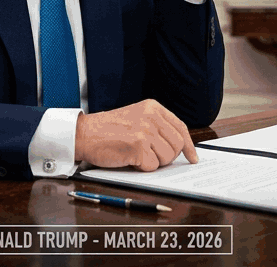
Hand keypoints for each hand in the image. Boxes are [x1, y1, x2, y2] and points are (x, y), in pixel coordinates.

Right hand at [74, 99, 198, 170]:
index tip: (193, 158)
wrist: (83, 134)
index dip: (188, 145)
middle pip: (177, 145)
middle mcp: (152, 117)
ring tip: (137, 155)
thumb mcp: (136, 117)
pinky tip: (130, 159)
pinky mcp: (138, 146)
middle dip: (168, 157)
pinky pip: (152, 166)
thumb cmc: (108, 130)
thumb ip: (157, 126)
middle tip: (152, 158)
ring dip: (154, 162)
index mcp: (153, 108)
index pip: (180, 128)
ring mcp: (145, 130)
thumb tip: (179, 147)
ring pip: (167, 157)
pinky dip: (142, 168)